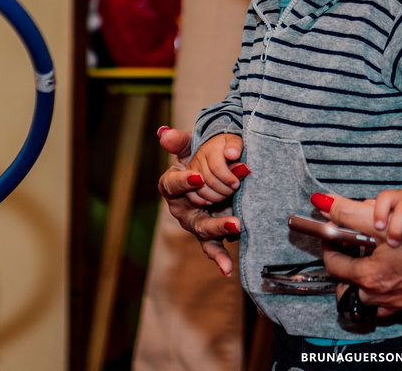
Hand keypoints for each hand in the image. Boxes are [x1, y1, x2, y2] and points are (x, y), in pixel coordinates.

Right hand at [156, 127, 245, 275]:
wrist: (213, 168)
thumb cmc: (198, 156)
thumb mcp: (189, 146)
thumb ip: (179, 140)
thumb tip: (163, 132)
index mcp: (172, 185)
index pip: (172, 185)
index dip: (183, 182)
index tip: (198, 177)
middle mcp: (181, 207)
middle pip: (193, 216)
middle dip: (213, 219)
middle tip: (234, 220)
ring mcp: (195, 223)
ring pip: (205, 232)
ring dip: (221, 233)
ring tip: (238, 230)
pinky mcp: (209, 234)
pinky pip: (212, 248)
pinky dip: (219, 259)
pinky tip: (227, 269)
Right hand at [185, 134, 248, 206]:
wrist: (216, 150)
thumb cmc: (227, 147)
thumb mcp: (234, 142)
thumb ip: (235, 146)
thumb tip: (233, 154)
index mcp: (208, 149)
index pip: (216, 167)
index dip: (228, 178)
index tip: (237, 183)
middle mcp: (196, 160)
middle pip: (210, 181)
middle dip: (225, 188)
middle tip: (234, 188)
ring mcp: (190, 172)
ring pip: (202, 191)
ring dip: (217, 196)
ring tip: (227, 193)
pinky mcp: (186, 183)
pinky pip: (194, 197)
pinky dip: (205, 201)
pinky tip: (214, 201)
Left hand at [315, 193, 401, 317]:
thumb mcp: (384, 225)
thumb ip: (350, 213)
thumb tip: (322, 201)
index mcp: (368, 278)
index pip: (334, 265)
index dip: (331, 246)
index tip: (332, 237)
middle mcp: (379, 298)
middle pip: (349, 285)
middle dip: (349, 266)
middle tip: (355, 250)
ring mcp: (396, 307)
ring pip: (370, 296)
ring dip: (369, 280)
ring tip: (377, 262)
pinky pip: (391, 305)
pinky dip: (389, 291)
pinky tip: (396, 276)